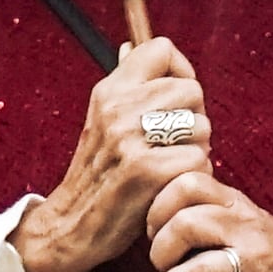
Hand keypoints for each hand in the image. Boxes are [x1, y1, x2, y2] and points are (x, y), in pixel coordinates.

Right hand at [15, 37, 209, 271]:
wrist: (71, 225)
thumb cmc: (98, 173)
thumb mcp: (101, 120)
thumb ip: (125, 86)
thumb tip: (131, 45)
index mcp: (108, 91)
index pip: (161, 49)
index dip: (180, 71)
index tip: (175, 101)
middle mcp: (117, 108)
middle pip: (192, 89)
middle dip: (194, 118)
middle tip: (174, 144)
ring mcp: (130, 139)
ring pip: (201, 126)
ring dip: (197, 150)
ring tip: (171, 165)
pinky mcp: (145, 171)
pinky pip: (199, 159)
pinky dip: (194, 176)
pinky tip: (172, 185)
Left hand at [145, 170, 272, 271]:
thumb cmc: (267, 245)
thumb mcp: (239, 213)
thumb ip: (203, 207)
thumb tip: (148, 212)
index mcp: (235, 202)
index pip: (188, 183)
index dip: (158, 206)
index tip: (153, 230)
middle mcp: (246, 228)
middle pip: (188, 224)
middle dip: (160, 249)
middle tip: (159, 264)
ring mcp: (257, 265)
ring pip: (205, 271)